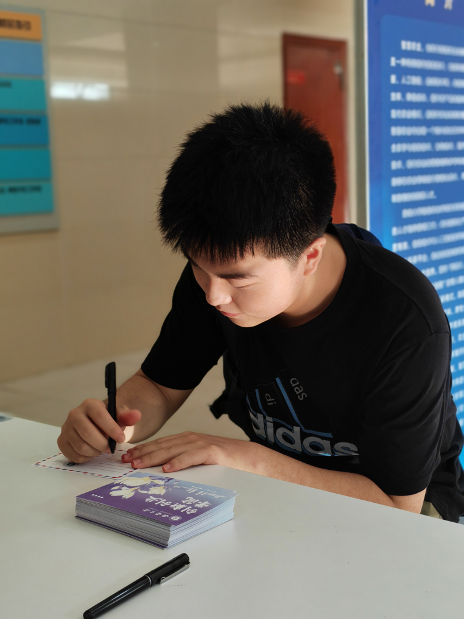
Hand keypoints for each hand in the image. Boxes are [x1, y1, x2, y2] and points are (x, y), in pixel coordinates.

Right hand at [58, 399, 141, 462]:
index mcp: (89, 404)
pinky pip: (74, 455)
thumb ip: (127, 416)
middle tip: (110, 449)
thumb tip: (136, 415)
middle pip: (88, 433)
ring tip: (101, 448)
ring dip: (95, 452)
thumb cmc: (108, 420)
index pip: (99, 416)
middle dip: (103, 444)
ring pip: (81, 447)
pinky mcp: (61, 441)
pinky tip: (92, 452)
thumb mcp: (119, 416)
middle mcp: (74, 414)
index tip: (122, 439)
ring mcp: (66, 428)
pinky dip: (86, 458)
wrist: (95, 424)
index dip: (111, 429)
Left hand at [122, 431, 257, 473]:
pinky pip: (192, 456)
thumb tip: (160, 473)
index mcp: (187, 440)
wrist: (251, 458)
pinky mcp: (213, 451)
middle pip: (162, 446)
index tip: (127, 457)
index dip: (142, 450)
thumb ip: (182, 461)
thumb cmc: (225, 462)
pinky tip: (168, 468)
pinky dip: (179, 462)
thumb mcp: (199, 460)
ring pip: (173, 450)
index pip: (159, 444)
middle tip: (126, 462)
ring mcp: (201, 443)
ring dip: (154, 457)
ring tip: (139, 465)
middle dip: (142, 453)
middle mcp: (191, 439)